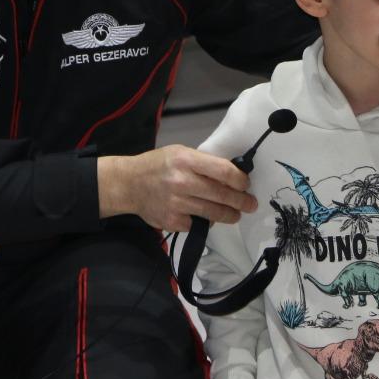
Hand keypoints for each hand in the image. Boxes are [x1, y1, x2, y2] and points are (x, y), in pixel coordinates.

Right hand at [97, 145, 258, 231]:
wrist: (128, 184)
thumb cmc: (157, 166)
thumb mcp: (180, 153)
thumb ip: (203, 163)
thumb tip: (231, 175)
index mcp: (186, 160)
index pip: (224, 171)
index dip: (240, 180)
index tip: (245, 185)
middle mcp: (182, 182)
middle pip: (223, 195)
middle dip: (241, 202)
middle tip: (250, 204)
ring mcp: (177, 204)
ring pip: (214, 214)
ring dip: (229, 215)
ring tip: (235, 215)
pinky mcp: (172, 221)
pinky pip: (197, 225)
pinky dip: (203, 222)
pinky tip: (203, 216)